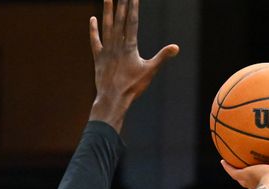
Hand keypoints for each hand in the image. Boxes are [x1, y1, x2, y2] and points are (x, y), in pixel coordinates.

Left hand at [89, 0, 179, 130]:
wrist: (113, 99)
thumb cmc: (132, 87)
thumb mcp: (150, 71)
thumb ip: (162, 57)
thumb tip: (176, 47)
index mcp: (130, 47)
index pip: (132, 22)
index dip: (133, 8)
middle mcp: (117, 45)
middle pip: (120, 20)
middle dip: (122, 4)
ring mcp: (106, 50)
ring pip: (107, 26)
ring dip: (107, 11)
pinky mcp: (98, 57)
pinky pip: (95, 40)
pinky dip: (94, 29)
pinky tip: (93, 18)